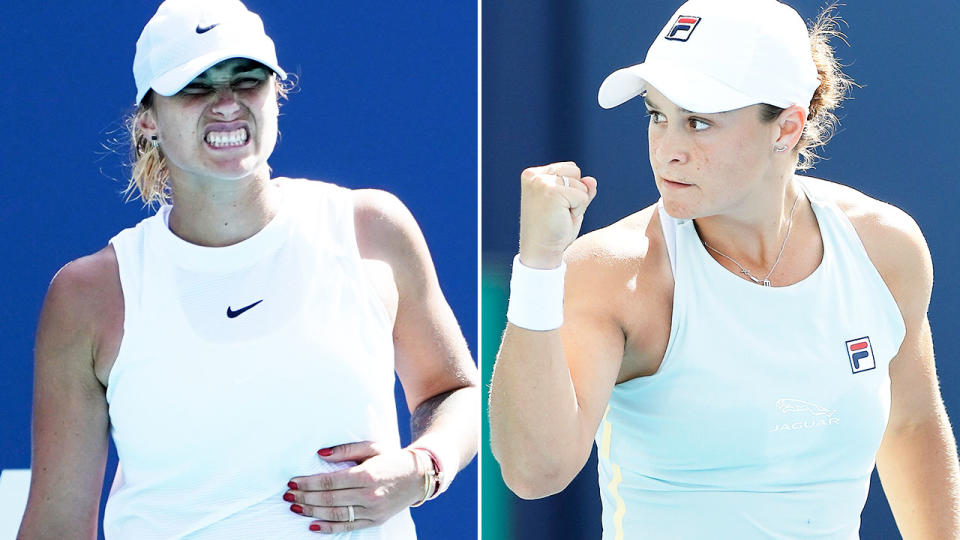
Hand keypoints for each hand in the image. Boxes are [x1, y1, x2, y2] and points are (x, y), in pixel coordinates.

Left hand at [285, 441, 422, 533]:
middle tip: (288, 495)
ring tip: (295, 506)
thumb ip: (345, 450)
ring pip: (335, 514)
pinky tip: (312, 524)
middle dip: (305, 497)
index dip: (308, 483)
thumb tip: (319, 454)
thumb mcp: (372, 447)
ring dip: (311, 511)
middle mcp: (369, 495)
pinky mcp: (375, 521)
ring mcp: (372, 511)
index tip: (293, 481)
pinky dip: (328, 528)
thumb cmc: (392, 459)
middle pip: (329, 499)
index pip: (330, 481)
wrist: (418, 477)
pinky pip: (348, 527)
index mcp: (367, 475)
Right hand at [518, 161, 597, 268]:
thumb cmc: (554, 229)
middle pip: (574, 170)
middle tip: (558, 212)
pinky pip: (583, 196)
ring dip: (577, 203)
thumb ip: (581, 188)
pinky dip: (579, 210)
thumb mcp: (569, 204)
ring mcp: (541, 183)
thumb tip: (592, 181)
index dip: (570, 189)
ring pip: (580, 184)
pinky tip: (563, 219)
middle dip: (574, 192)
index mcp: (533, 175)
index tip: (554, 206)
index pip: (568, 168)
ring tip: (560, 216)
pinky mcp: (551, 192)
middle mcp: (534, 176)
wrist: (541, 251)